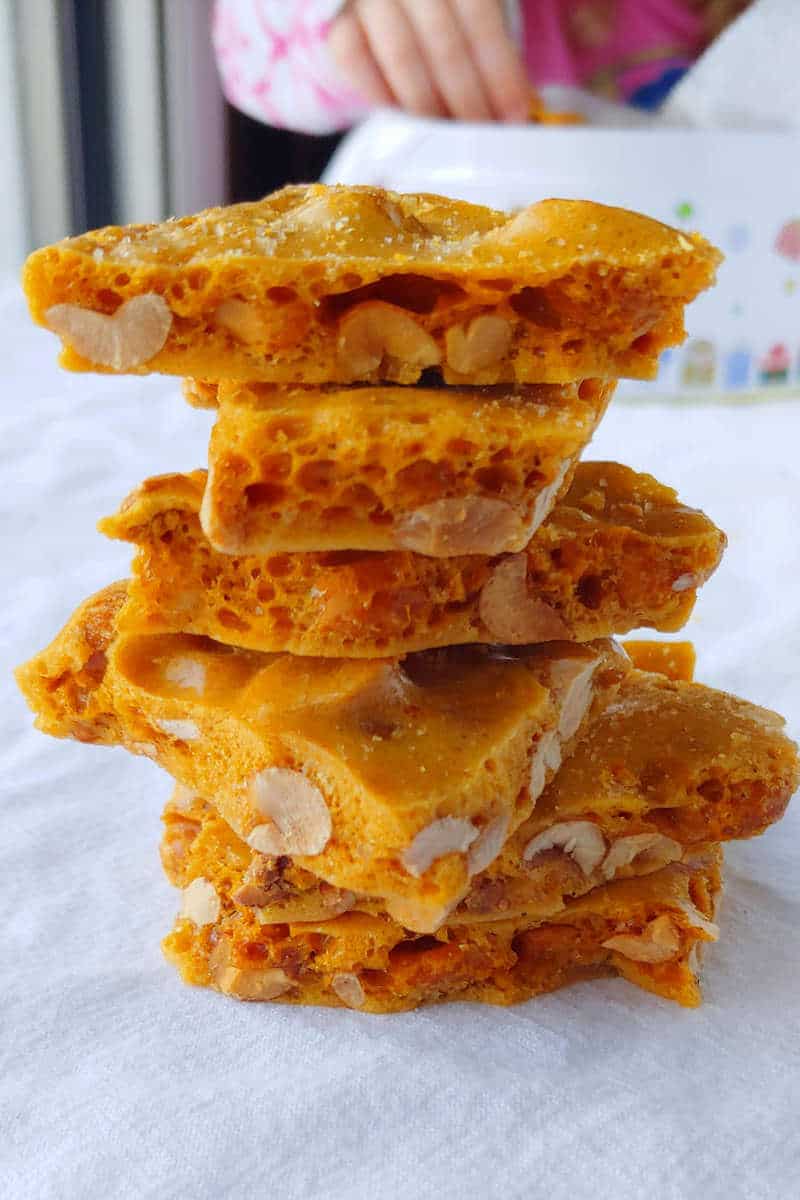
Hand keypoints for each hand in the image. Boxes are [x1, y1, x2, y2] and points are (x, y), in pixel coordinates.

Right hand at [328, 0, 529, 122]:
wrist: (384, 2)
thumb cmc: (441, 10)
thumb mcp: (470, 9)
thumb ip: (491, 43)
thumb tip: (518, 107)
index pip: (480, 15)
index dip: (500, 71)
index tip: (516, 115)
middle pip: (443, 42)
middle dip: (469, 98)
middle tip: (483, 133)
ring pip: (401, 55)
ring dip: (431, 105)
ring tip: (450, 134)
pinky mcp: (336, 21)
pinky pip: (356, 61)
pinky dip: (383, 95)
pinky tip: (404, 117)